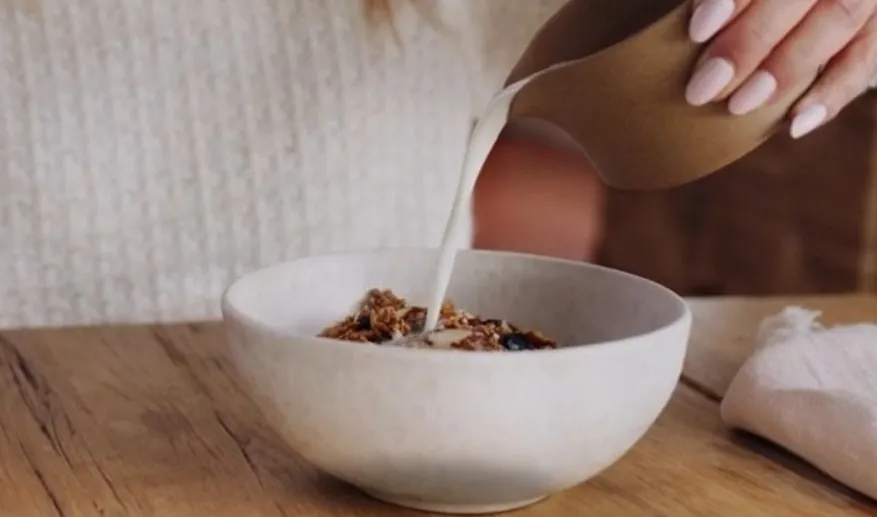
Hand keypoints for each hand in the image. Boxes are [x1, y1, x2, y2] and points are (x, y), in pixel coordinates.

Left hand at [684, 0, 876, 137]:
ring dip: (786, 69)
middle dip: (750, 41)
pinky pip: (864, 60)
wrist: (808, 7)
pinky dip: (830, 95)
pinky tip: (793, 125)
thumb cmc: (759, 5)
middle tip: (703, 88)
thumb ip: (721, 4)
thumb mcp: (745, 0)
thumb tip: (692, 36)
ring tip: (739, 106)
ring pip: (839, 20)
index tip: (697, 31)